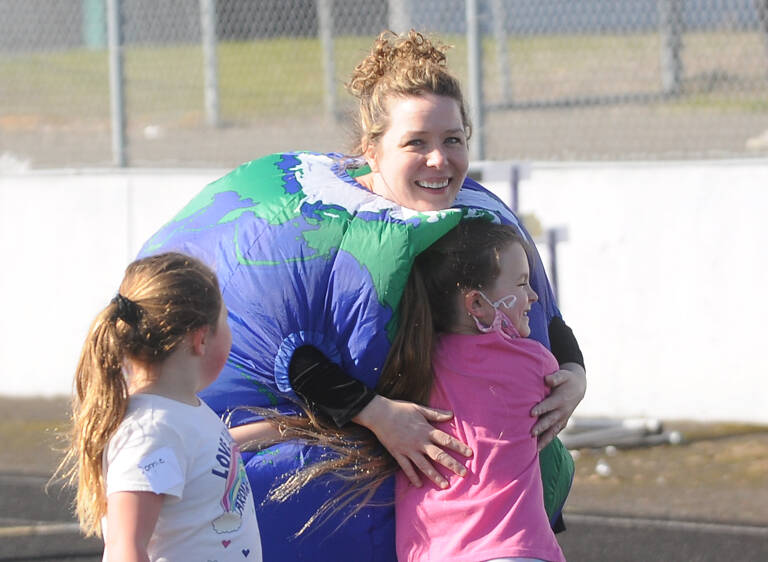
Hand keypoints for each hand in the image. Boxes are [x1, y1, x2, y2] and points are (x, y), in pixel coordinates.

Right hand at [352, 395, 472, 487]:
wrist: (379, 414)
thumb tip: (451, 414)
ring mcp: (408, 450)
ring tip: (445, 485)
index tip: (470, 454)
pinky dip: (413, 477)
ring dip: (435, 476)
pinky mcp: (398, 454)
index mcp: (426, 430)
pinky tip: (419, 485)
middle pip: (439, 455)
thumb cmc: (400, 409)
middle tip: (464, 474)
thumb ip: (435, 414)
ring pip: (424, 465)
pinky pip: (406, 468)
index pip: (446, 440)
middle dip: (452, 465)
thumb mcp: (419, 408)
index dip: (459, 447)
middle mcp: (419, 442)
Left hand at [531, 362, 585, 449]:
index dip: (541, 409)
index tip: (531, 413)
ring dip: (544, 440)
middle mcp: (562, 411)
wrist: (578, 388)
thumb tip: (547, 379)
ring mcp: (562, 419)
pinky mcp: (561, 423)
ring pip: (553, 431)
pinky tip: (537, 449)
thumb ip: (555, 377)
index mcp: (560, 400)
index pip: (549, 405)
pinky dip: (547, 441)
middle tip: (530, 434)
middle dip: (541, 427)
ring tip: (534, 450)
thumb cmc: (566, 380)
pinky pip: (554, 433)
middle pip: (550, 421)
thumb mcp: (563, 375)